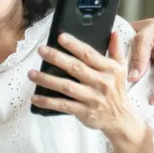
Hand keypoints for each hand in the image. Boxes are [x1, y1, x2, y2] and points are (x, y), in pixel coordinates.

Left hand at [28, 32, 142, 137]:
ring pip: (66, 87)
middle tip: (41, 50)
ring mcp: (92, 98)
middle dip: (57, 58)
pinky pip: (63, 105)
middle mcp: (101, 83)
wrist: (122, 119)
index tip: (60, 37)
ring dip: (47, 80)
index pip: (89, 54)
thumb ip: (116, 50)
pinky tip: (35, 98)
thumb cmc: (117, 91)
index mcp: (110, 70)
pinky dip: (48, 102)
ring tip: (31, 73)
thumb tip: (113, 33)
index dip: (74, 45)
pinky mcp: (84, 112)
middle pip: (75, 68)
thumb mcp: (121, 69)